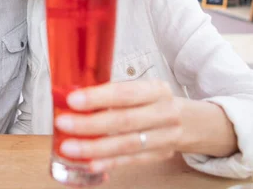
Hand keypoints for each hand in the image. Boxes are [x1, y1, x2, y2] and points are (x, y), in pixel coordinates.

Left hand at [54, 80, 182, 171]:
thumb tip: (70, 97)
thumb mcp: (140, 89)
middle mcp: (163, 112)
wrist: (189, 121)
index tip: (72, 100)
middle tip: (63, 124)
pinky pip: (130, 160)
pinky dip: (108, 163)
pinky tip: (90, 163)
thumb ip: (111, 93)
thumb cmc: (153, 102)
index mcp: (156, 90)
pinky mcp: (159, 155)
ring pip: (126, 144)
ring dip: (94, 148)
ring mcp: (164, 136)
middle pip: (124, 120)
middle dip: (90, 124)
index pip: (124, 93)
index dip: (97, 97)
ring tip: (70, 147)